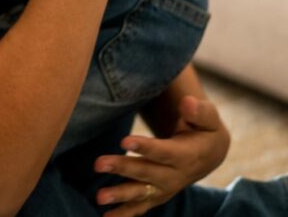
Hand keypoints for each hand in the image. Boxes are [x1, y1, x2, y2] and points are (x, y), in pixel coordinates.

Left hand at [93, 96, 230, 215]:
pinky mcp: (157, 195)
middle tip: (98, 164)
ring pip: (141, 193)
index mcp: (186, 155)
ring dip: (119, 195)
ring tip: (99, 197)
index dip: (145, 147)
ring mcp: (165, 189)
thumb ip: (199, 111)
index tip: (124, 141)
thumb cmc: (204, 130)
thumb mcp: (208, 118)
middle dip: (122, 168)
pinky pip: (141, 207)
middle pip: (146, 173)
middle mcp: (175, 176)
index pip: (163, 152)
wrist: (210, 154)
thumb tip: (187, 103)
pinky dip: (125, 214)